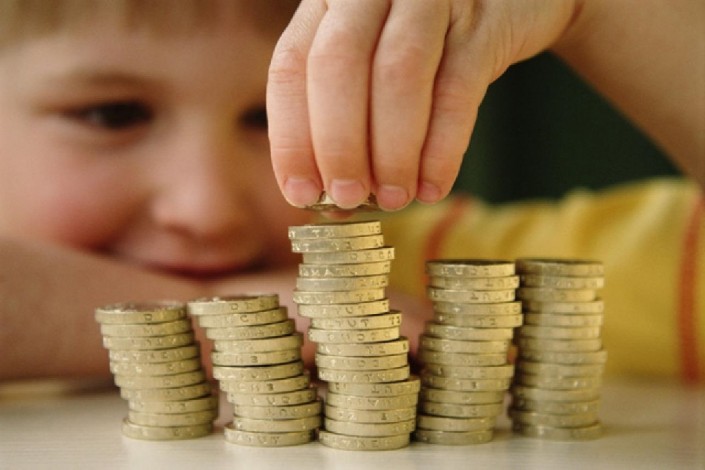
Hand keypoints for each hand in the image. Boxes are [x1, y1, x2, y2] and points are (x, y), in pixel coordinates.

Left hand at [267, 0, 578, 210]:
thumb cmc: (428, 40)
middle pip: (338, 64)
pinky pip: (458, 90)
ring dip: (392, 151)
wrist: (513, 0)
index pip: (292, 65)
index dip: (291, 136)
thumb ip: (345, 112)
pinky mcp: (485, 20)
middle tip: (349, 198)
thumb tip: (326, 199)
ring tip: (394, 198)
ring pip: (398, 76)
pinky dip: (442, 148)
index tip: (301, 193)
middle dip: (339, 143)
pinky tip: (433, 186)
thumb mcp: (374, 54)